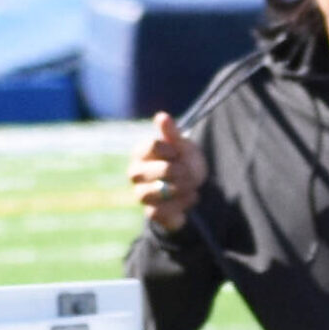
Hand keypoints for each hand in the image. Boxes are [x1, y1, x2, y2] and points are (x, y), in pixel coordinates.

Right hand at [128, 112, 206, 233]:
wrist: (193, 184)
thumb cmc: (183, 159)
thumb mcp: (181, 145)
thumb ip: (172, 133)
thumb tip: (162, 116)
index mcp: (141, 153)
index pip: (152, 147)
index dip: (170, 150)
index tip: (179, 153)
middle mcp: (136, 174)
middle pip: (150, 172)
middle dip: (174, 172)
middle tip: (188, 171)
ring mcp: (141, 194)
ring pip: (151, 194)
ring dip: (177, 190)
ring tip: (192, 186)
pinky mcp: (152, 213)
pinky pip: (159, 213)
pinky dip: (180, 206)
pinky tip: (192, 197)